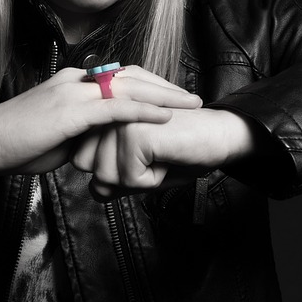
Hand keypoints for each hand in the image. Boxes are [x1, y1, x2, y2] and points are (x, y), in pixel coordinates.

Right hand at [0, 66, 202, 173]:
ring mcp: (74, 93)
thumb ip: (83, 131)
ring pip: (130, 87)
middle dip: (166, 87)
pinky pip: (116, 108)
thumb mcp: (58, 133)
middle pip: (132, 76)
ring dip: (165, 96)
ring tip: (191, 104)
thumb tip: (103, 142)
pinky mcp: (72, 111)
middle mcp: (77, 80)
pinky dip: (144, 110)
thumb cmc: (16, 142)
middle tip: (194, 97)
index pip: (121, 77)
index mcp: (73, 83)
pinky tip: (165, 117)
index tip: (174, 97)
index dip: (151, 86)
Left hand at [72, 107, 260, 199]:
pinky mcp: (132, 131)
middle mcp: (107, 111)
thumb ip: (114, 179)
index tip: (143, 155)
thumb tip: (95, 191)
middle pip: (91, 170)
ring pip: (106, 177)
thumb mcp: (141, 169)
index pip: (82, 159)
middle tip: (153, 155)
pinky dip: (153, 179)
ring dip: (140, 178)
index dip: (116, 171)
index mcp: (105, 113)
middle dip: (124, 176)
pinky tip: (167, 155)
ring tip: (161, 153)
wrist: (219, 136)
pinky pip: (129, 179)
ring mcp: (118, 119)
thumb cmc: (183, 150)